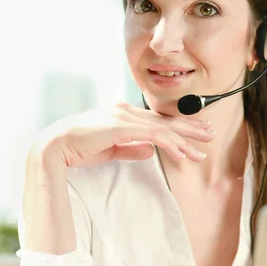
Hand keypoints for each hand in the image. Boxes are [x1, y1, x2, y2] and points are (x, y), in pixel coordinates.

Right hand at [33, 102, 214, 168]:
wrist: (56, 148)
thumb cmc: (80, 149)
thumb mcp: (112, 149)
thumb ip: (131, 148)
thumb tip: (150, 151)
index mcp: (124, 115)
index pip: (158, 121)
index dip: (179, 127)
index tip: (197, 133)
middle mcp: (126, 111)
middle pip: (165, 121)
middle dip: (190, 129)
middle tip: (210, 135)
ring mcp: (123, 117)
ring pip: (162, 129)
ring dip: (184, 140)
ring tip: (201, 151)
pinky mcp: (120, 127)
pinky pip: (151, 136)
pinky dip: (169, 144)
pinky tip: (182, 153)